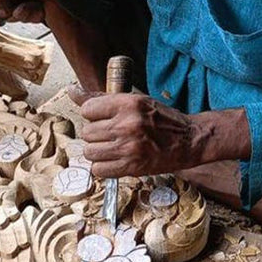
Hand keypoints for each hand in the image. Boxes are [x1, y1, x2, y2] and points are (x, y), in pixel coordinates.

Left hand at [79, 93, 250, 178]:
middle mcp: (127, 124)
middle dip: (97, 135)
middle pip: (87, 132)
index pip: (87, 109)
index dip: (94, 115)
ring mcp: (129, 147)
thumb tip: (72, 91)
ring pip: (90, 152)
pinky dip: (104, 167)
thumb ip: (102, 98)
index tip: (105, 118)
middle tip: (113, 135)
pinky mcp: (131, 166)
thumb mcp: (136, 101)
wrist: (189, 140)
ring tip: (114, 148)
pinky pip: (99, 170)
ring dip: (99, 152)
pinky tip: (116, 160)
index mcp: (128, 104)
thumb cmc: (161, 119)